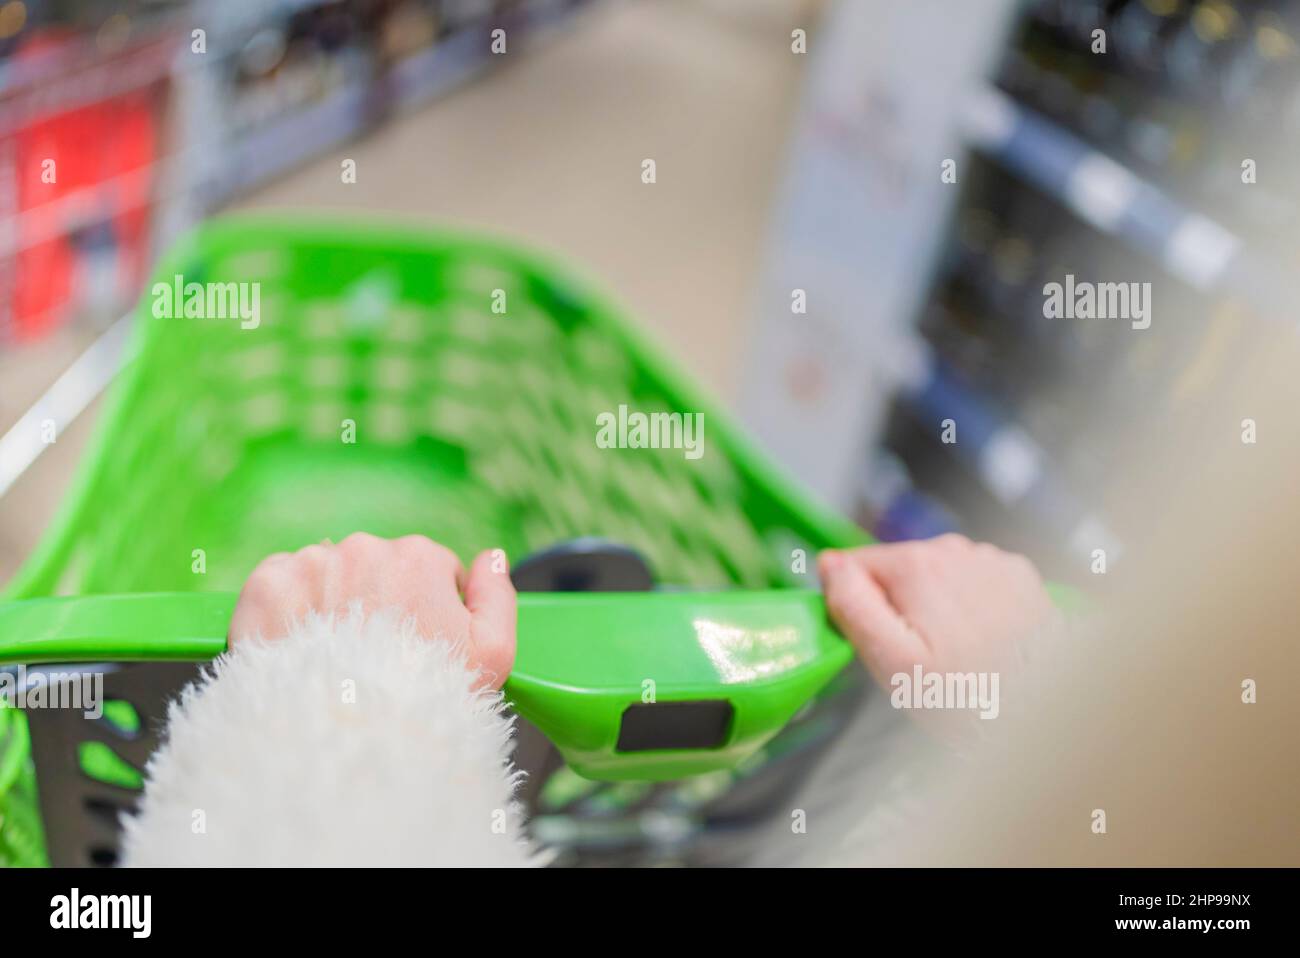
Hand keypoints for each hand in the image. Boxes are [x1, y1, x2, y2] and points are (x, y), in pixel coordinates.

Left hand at [228, 533, 515, 688]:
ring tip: (334, 659)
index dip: (427, 609)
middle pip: (374, 568)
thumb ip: (497, 594)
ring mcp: (312, 564)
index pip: (428, 569)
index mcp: (420, 558)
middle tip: (374, 657)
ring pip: (326, 573)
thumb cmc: (426, 702)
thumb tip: (492, 556)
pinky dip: (286, 609)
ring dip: (330, 603)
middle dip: (375, 602)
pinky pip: (279, 583)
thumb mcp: (493, 654)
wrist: (347, 739)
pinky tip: (299, 647)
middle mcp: (365, 548)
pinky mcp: (267, 586)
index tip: (416, 647)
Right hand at [818, 535, 1052, 724]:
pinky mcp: (1019, 577)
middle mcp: (954, 549)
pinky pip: (975, 582)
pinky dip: (972, 605)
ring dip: (936, 604)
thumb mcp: (891, 660)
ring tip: (955, 653)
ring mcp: (990, 560)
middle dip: (898, 606)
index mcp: (915, 565)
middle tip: (918, 657)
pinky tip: (983, 641)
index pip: (855, 565)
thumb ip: (853, 605)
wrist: (1046, 709)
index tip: (876, 640)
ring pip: (937, 575)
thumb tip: (829, 564)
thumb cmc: (967, 695)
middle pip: (898, 570)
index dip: (856, 604)